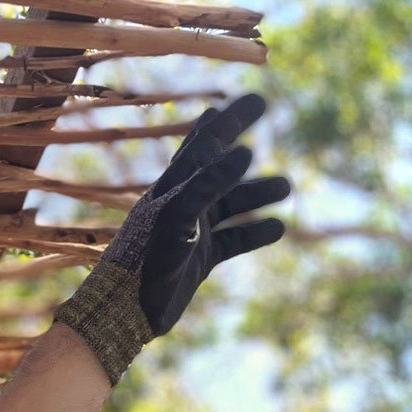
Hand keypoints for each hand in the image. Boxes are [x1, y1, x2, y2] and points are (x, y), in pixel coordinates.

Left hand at [53, 94, 288, 384]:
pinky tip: (278, 228)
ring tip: (286, 187)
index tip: (258, 99)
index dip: (231, 120)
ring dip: (256, 193)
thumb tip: (245, 152)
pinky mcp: (198, 259)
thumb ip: (208, 184)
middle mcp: (181, 203)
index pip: (205, 142)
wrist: (125, 312)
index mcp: (172, 187)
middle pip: (218, 164)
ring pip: (229, 204)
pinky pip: (231, 240)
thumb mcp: (178, 217)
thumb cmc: (145, 261)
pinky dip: (254, 232)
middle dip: (240, 137)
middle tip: (265, 112)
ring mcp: (190, 231)